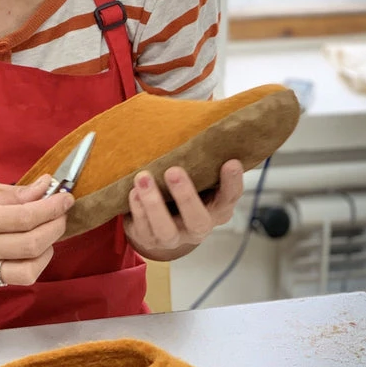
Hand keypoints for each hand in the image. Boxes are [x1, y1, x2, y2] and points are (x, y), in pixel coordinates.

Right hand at [0, 174, 73, 293]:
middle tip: (61, 211)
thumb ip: (12, 192)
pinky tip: (22, 246)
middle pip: (31, 245)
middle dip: (56, 226)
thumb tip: (45, 189)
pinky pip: (14, 278)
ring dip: (46, 250)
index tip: (66, 196)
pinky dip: (27, 262)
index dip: (52, 207)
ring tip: (45, 232)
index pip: (25, 217)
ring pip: (28, 272)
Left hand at [123, 160, 243, 260]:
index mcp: (216, 210)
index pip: (230, 198)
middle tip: (173, 171)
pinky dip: (138, 210)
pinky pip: (143, 229)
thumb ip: (202, 166)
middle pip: (197, 220)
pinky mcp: (149, 240)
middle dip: (185, 196)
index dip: (232, 183)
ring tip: (143, 178)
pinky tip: (133, 192)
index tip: (231, 162)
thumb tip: (201, 126)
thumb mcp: (199, 182)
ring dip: (153, 203)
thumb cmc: (183, 194)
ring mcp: (174, 238)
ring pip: (165, 229)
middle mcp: (198, 228)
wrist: (159, 224)